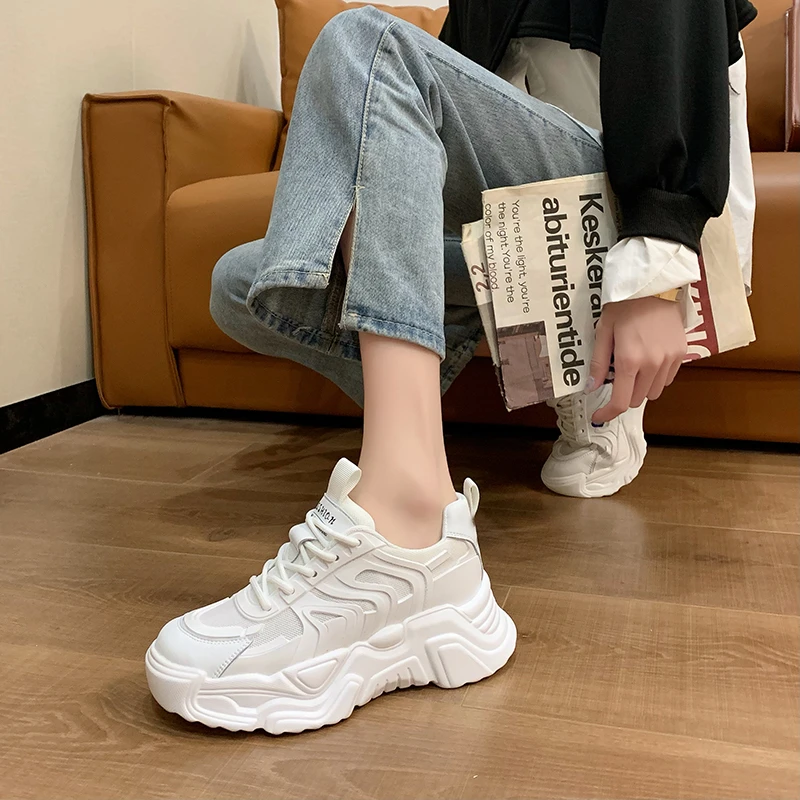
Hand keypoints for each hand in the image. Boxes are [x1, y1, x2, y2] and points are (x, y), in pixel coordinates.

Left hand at [588, 296, 686, 423]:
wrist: (655, 285)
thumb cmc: (625, 305)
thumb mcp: (604, 331)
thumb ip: (599, 363)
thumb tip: (592, 387)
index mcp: (629, 360)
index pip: (620, 402)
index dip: (607, 414)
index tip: (598, 417)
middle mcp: (652, 364)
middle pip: (637, 400)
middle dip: (624, 395)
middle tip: (616, 376)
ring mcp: (670, 360)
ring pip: (654, 393)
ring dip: (641, 388)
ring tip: (634, 366)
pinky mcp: (682, 354)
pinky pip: (668, 379)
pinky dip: (656, 378)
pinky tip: (649, 360)